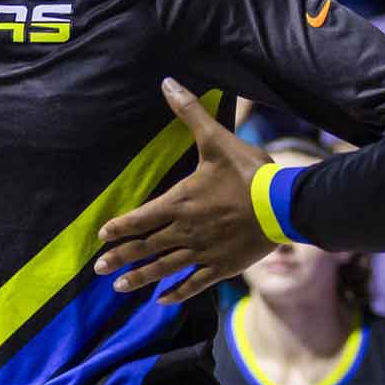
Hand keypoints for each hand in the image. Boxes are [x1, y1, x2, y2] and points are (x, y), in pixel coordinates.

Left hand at [94, 78, 274, 303]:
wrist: (286, 204)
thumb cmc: (249, 172)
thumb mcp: (216, 138)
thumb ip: (189, 113)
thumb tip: (167, 83)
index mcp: (180, 203)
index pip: (140, 218)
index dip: (120, 227)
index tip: (102, 236)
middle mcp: (186, 231)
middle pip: (146, 246)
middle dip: (120, 257)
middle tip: (98, 269)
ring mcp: (204, 251)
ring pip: (165, 268)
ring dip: (140, 277)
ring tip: (119, 286)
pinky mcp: (223, 266)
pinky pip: (195, 283)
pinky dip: (177, 293)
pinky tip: (163, 300)